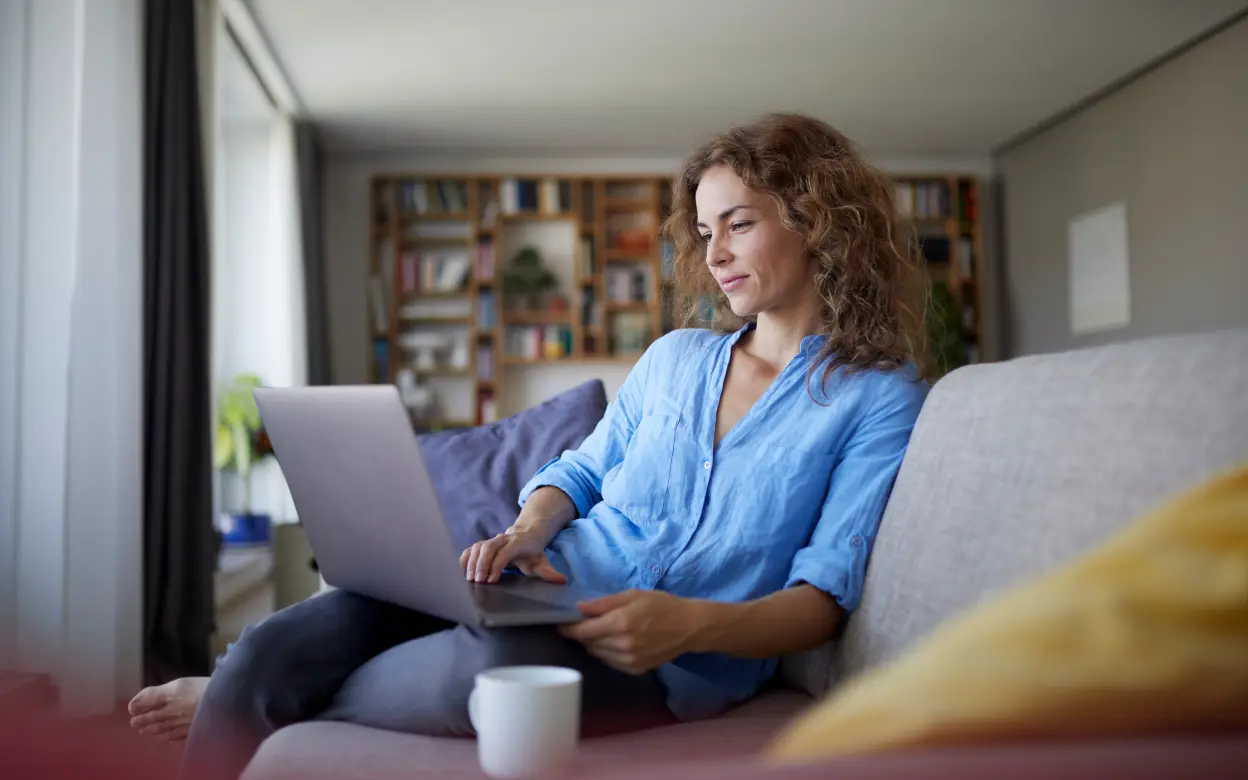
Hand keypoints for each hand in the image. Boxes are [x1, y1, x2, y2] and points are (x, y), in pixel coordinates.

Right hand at [459, 529, 566, 583]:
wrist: (526, 534)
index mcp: (517, 543)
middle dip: (481, 564)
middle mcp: (502, 539)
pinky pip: (471, 549)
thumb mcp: (541, 562)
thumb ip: (549, 572)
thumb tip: (562, 581)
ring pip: (478, 547)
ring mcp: (491, 540)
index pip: (505, 553)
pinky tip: (461, 571)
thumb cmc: (532, 552)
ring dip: (471, 562)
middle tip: (477, 582)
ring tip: (468, 579)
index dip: (497, 565)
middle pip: (488, 547)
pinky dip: (465, 558)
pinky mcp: (482, 544)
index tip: (492, 580)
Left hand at [558, 590, 705, 674]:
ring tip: (604, 632)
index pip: (583, 631)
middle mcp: (622, 645)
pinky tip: (617, 643)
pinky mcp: (635, 670)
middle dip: (584, 634)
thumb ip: (604, 603)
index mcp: (620, 623)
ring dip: (595, 644)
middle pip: (588, 644)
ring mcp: (629, 660)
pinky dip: (608, 653)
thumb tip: (579, 608)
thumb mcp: (633, 595)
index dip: (569, 629)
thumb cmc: (661, 605)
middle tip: (586, 624)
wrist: (689, 627)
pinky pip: (610, 662)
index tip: (561, 625)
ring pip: (598, 655)